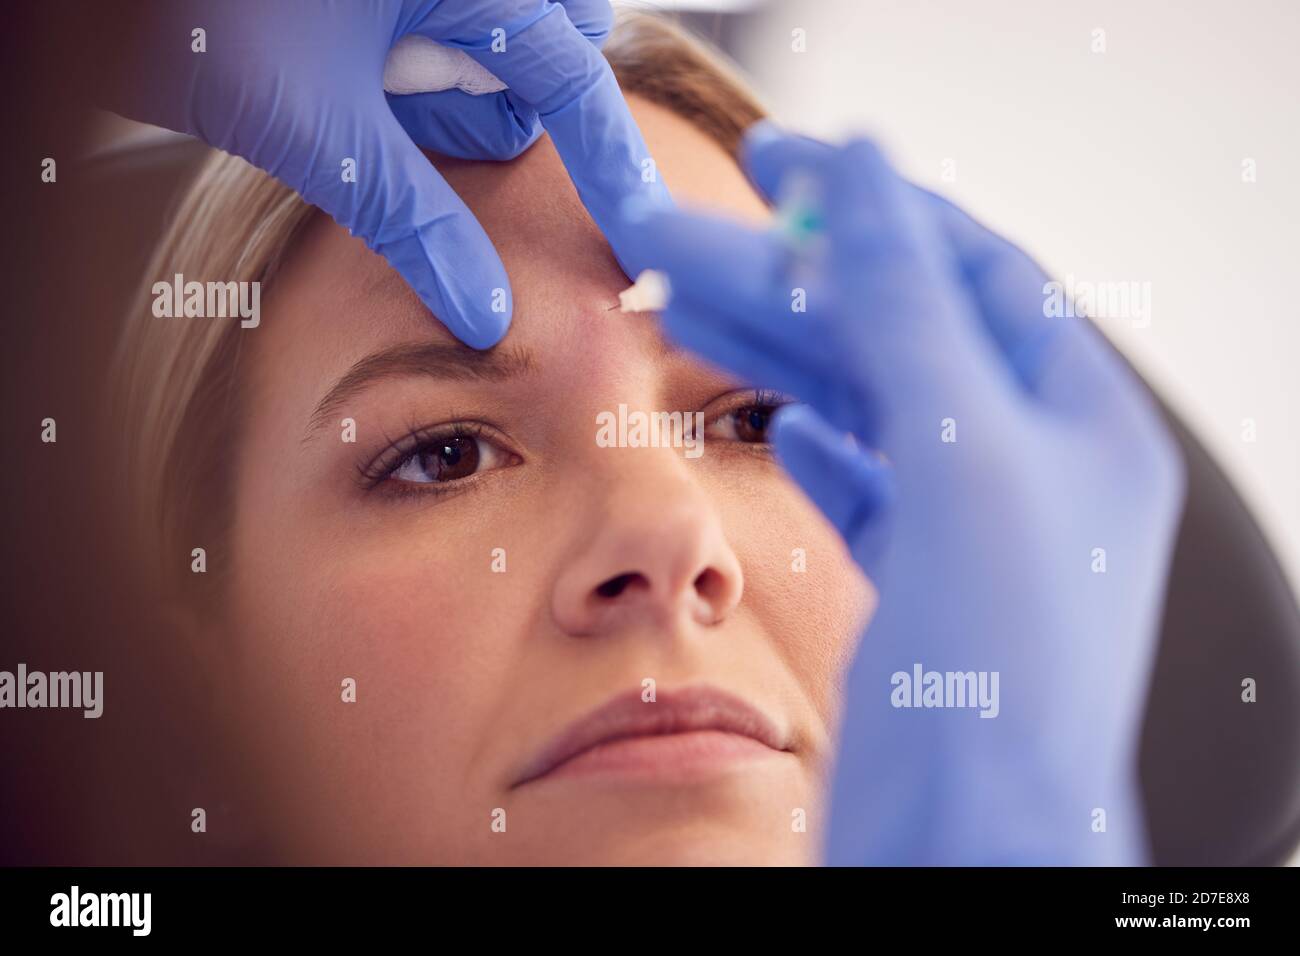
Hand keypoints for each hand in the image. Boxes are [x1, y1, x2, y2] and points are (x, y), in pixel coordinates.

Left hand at [101, 0, 669, 347]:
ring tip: (374, 103)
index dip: (610, 164)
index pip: (572, 76)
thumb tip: (484, 309)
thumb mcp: (317, 130)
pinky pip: (439, 24)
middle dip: (511, 104)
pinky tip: (360, 83)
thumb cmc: (196, 13)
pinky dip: (416, 67)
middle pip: (540, 44)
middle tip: (448, 143)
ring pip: (486, 33)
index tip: (637, 232)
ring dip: (451, 89)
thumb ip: (414, 220)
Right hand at [617, 123, 1184, 863]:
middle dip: (790, 281)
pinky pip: (868, 487)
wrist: (966, 839)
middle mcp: (1033, 470)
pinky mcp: (919, 586)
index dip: (873, 210)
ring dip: (779, 352)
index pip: (972, 272)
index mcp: (1080, 424)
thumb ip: (906, 311)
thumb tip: (865, 176)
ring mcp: (974, 530)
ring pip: (867, 406)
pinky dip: (818, 445)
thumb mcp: (961, 457)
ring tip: (686, 306)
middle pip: (898, 335)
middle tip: (683, 237)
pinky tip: (781, 424)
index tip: (780, 164)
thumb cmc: (996, 670)